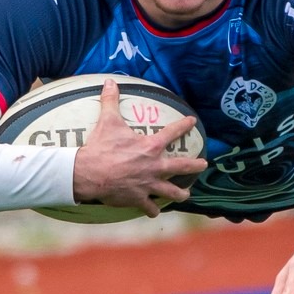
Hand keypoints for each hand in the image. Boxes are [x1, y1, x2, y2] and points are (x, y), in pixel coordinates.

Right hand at [71, 79, 206, 216]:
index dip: (183, 125)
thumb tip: (109, 81)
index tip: (192, 121)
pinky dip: (152, 209)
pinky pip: (149, 206)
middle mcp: (154, 166)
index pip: (172, 132)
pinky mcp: (138, 198)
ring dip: (180, 193)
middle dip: (195, 165)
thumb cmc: (100, 146)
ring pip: (171, 192)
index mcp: (150, 146)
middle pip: (182, 167)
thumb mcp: (108, 121)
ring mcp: (148, 184)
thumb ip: (111, 101)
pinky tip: (154, 211)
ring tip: (186, 194)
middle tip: (204, 164)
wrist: (89, 172)